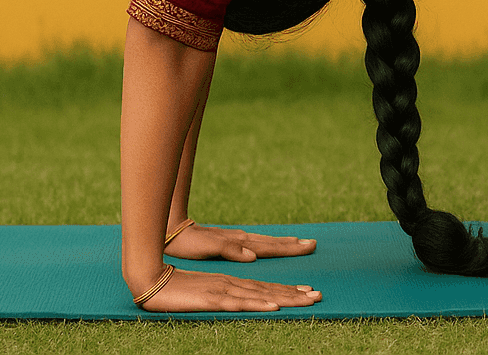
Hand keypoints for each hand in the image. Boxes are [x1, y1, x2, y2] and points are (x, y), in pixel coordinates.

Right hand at [137, 266, 320, 312]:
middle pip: (270, 290)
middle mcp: (233, 284)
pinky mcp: (212, 298)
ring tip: (307, 300)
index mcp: (233, 282)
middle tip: (319, 296)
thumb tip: (246, 299)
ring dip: (285, 298)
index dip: (289, 290)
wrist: (151, 279)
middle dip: (296, 294)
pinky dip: (257, 304)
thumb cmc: (179, 287)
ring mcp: (224, 290)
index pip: (266, 287)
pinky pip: (238, 302)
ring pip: (261, 295)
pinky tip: (272, 306)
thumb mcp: (207, 291)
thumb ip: (227, 293)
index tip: (309, 293)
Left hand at [164, 221, 317, 261]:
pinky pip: (256, 243)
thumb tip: (253, 256)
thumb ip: (230, 250)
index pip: (270, 247)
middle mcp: (242, 240)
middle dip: (292, 245)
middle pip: (272, 243)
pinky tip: (270, 246)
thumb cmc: (189, 242)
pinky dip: (268, 245)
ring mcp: (237, 239)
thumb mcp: (208, 247)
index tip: (308, 246)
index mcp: (240, 243)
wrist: (174, 230)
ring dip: (283, 244)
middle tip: (313, 244)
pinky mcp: (230, 241)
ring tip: (299, 243)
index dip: (289, 248)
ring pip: (266, 242)